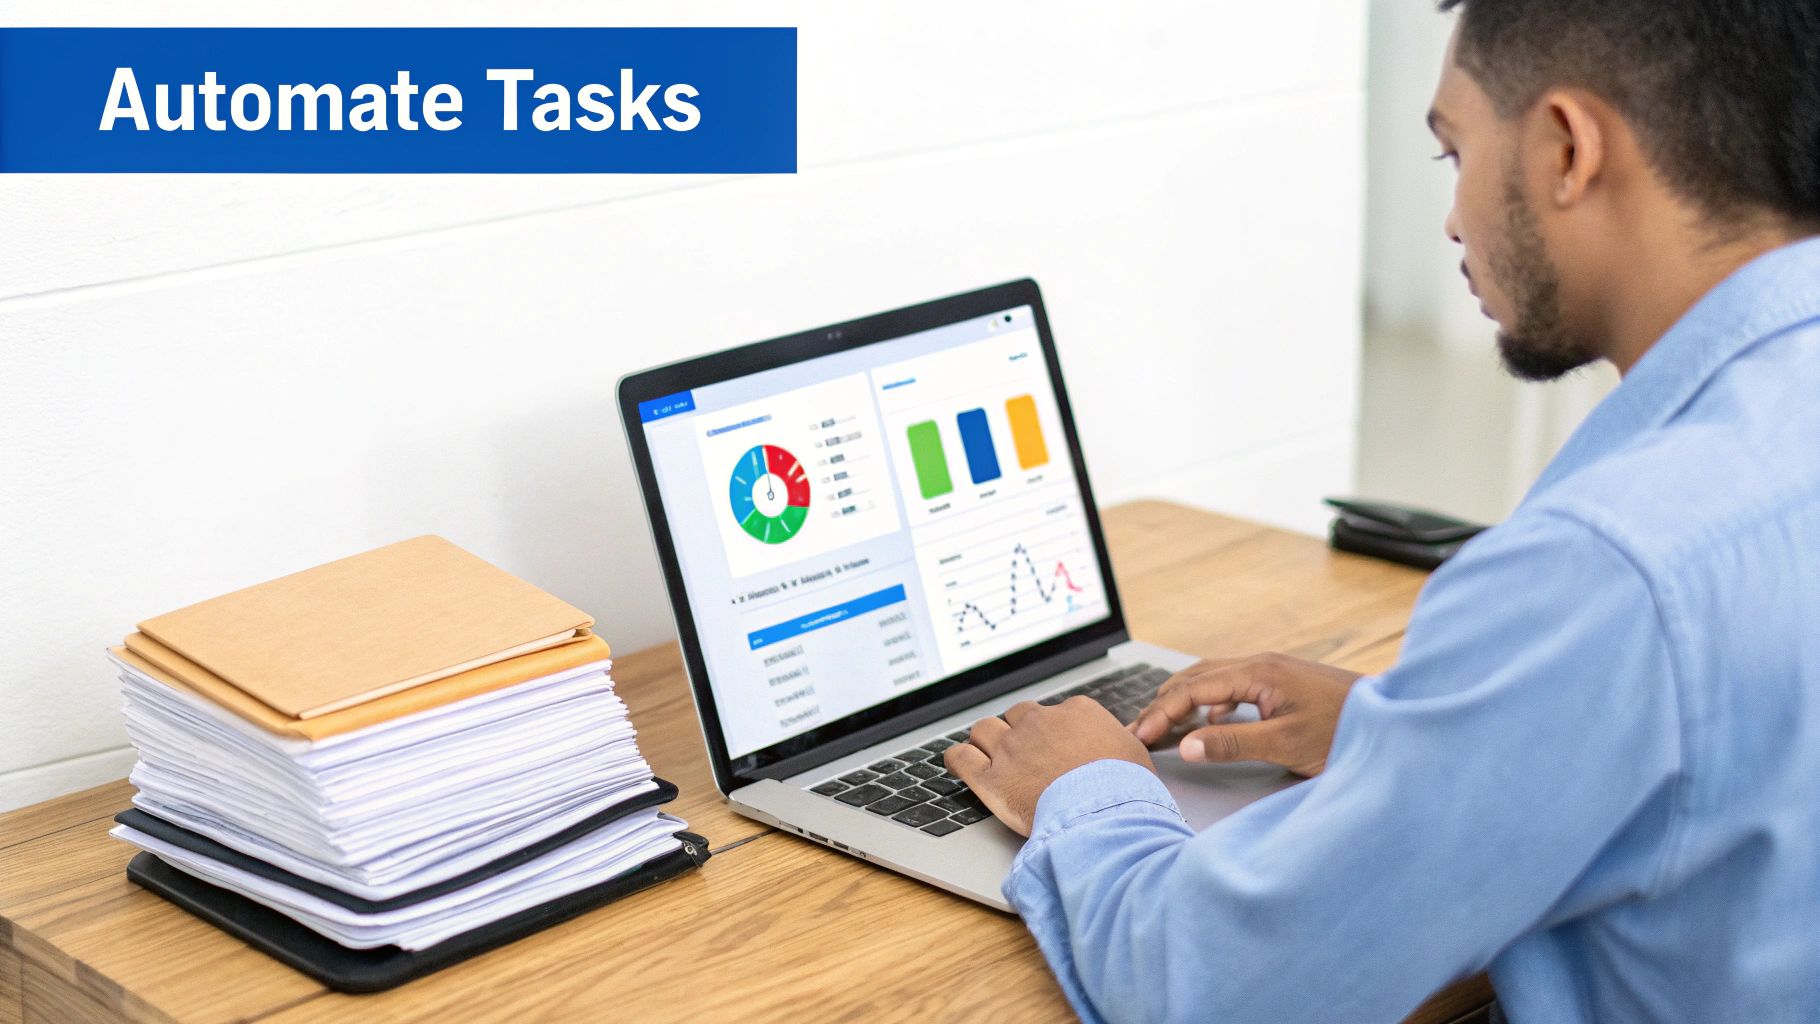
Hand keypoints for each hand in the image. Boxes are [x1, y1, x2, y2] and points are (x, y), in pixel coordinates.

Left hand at [944, 697, 1154, 836]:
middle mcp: (1039, 723)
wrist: (1106, 813)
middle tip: (1022, 754)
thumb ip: (1115, 743)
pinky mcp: (991, 778)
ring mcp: (1011, 748)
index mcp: (1074, 712)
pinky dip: (956, 759)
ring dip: (986, 741)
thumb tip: (1115, 747)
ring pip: (984, 729)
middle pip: (1016, 716)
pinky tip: (958, 763)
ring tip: (988, 755)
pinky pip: (960, 757)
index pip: (1053, 713)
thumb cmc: (1126, 789)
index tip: (1052, 747)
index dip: (1051, 732)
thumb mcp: (1133, 754)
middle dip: (1017, 732)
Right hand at [1129, 654, 1361, 777]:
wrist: (1395, 723)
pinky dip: (1209, 705)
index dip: (1161, 712)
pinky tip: (1210, 725)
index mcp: (1258, 672)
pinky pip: (1232, 688)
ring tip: (1163, 726)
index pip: (1193, 688)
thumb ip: (1233, 744)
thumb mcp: (1286, 743)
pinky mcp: (1281, 684)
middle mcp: (1261, 664)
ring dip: (1184, 702)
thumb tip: (1187, 746)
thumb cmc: (1347, 731)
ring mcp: (1272, 672)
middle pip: (1196, 677)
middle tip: (1140, 731)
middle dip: (1164, 703)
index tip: (1139, 734)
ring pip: (1212, 680)